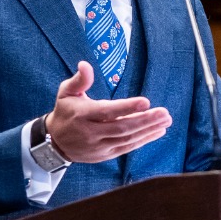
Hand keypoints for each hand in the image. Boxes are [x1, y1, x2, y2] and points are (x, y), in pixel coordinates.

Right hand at [45, 62, 171, 163]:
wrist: (54, 142)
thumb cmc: (65, 111)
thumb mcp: (66, 92)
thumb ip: (79, 80)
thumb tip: (85, 64)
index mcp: (83, 114)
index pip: (107, 112)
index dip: (127, 107)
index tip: (146, 101)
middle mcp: (91, 132)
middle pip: (121, 127)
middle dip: (145, 121)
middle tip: (164, 113)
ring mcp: (98, 146)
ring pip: (127, 139)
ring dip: (148, 131)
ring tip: (166, 121)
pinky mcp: (105, 155)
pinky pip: (127, 148)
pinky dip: (143, 140)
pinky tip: (157, 132)